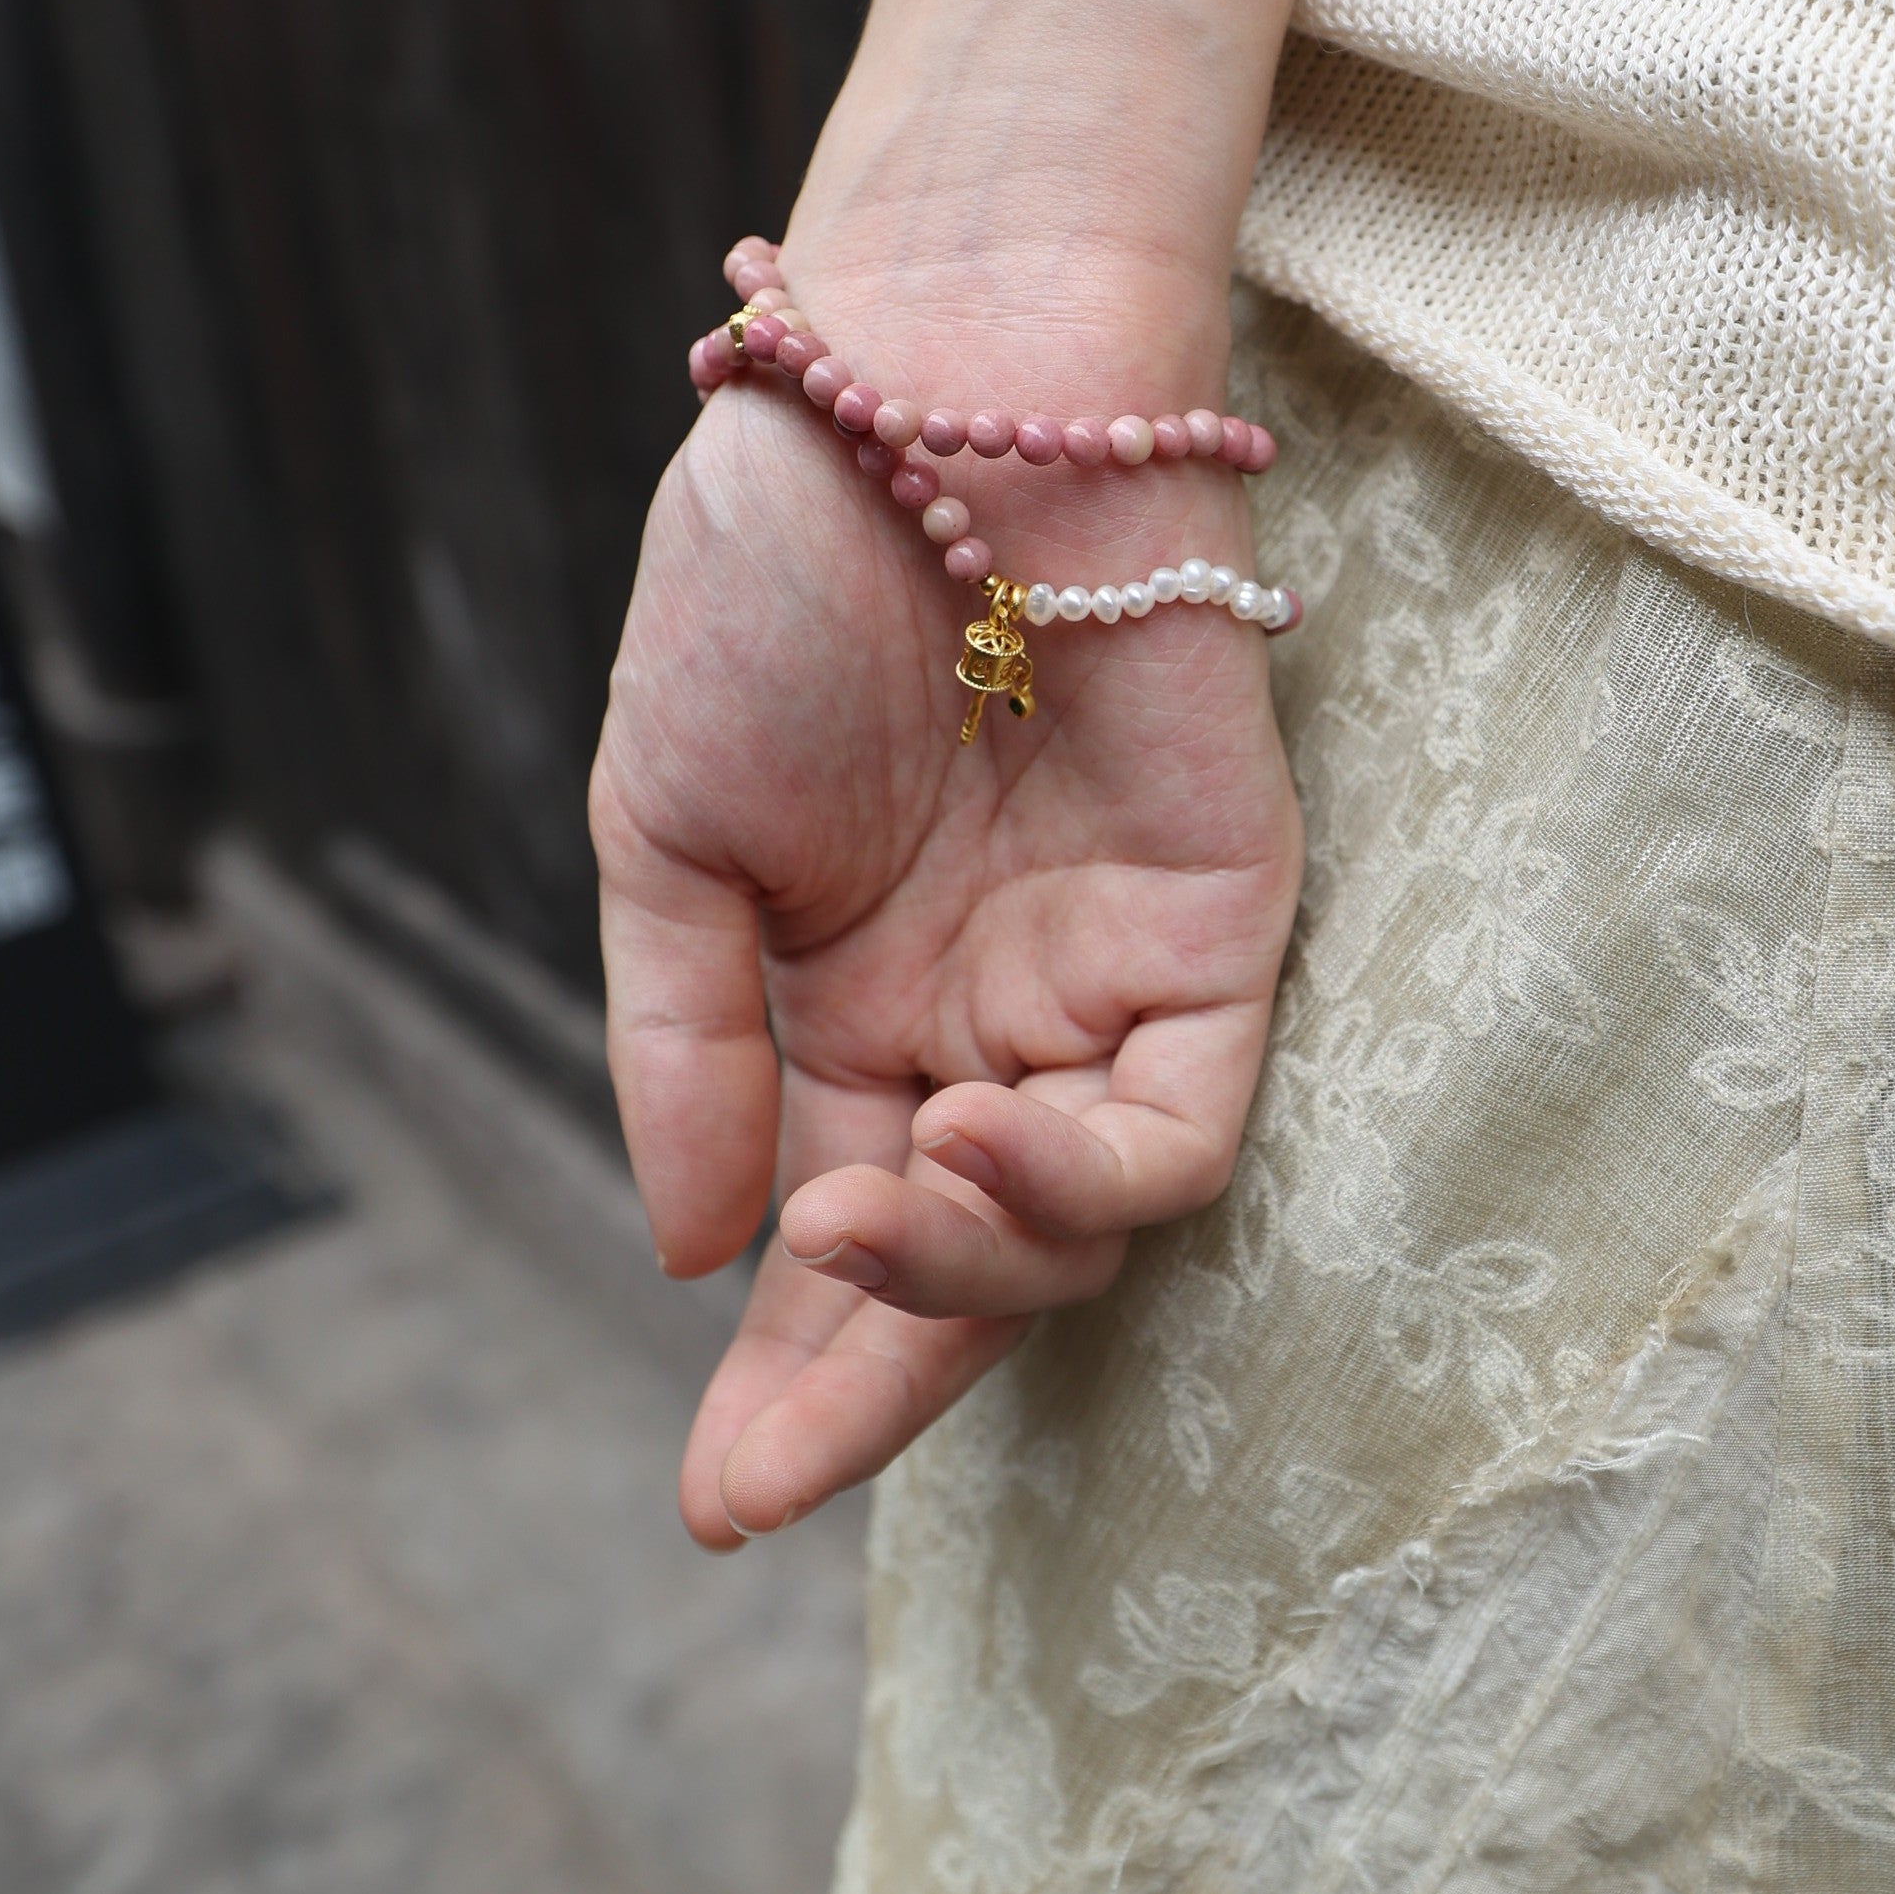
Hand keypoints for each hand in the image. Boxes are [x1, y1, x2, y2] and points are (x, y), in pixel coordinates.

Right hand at [591, 280, 1302, 1547]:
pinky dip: (1091, 1177)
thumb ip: (687, 1045)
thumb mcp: (668, 836)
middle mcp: (990, 1018)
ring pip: (1082, 1225)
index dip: (790, 1382)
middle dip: (872, 1385)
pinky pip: (1186, 1119)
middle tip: (767, 1470)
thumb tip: (696, 1253)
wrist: (913, 389)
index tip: (713, 1504)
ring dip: (974, 1270)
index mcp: (852, 1007)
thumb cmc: (781, 579)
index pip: (835, 1240)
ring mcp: (1110, 978)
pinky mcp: (1226, 924)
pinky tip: (976, 1144)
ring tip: (866, 1218)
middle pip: (965, 1274)